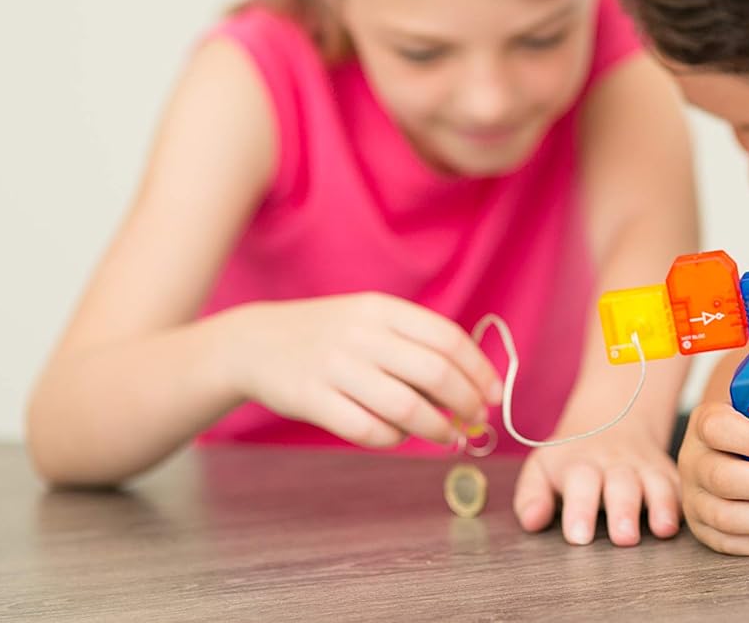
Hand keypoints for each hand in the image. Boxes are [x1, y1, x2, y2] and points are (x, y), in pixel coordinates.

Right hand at [229, 293, 503, 447]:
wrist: (254, 343)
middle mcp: (362, 335)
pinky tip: (400, 437)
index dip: (478, 370)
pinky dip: (392, 439)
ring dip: (436, 428)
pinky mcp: (312, 399)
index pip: (447, 338)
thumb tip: (471, 381)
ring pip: (405, 407)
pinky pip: (366, 429)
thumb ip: (414, 342)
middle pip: (434, 372)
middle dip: (466, 402)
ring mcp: (335, 367)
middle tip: (477, 419)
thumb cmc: (328, 335)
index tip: (494, 394)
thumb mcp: (370, 319)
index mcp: (382, 309)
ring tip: (449, 436)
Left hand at [512, 418, 680, 547]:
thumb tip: (533, 522)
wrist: (614, 418)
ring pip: (657, 483)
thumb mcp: (541, 468)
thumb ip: (532, 496)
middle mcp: (616, 464)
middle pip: (622, 485)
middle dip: (624, 510)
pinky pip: (682, 485)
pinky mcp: (670, 474)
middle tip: (623, 538)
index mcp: (581, 465)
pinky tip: (688, 522)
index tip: (578, 536)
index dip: (580, 509)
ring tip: (663, 530)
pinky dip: (686, 502)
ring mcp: (646, 467)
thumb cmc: (572, 457)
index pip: (580, 483)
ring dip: (662, 505)